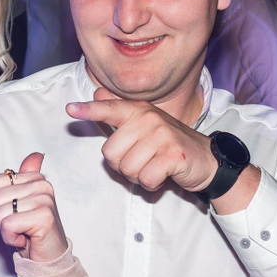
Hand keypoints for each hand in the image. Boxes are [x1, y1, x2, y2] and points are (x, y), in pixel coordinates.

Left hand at [0, 153, 67, 262]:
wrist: (49, 257)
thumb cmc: (32, 231)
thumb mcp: (23, 202)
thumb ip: (24, 177)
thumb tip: (36, 155)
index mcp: (35, 178)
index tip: (14, 213)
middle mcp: (42, 185)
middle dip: (0, 219)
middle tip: (19, 225)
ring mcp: (44, 200)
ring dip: (6, 230)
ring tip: (22, 232)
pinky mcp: (43, 217)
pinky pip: (7, 225)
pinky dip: (10, 238)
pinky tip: (24, 239)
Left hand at [66, 86, 219, 194]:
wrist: (206, 160)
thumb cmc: (169, 145)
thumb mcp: (145, 125)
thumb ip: (120, 112)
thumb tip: (97, 92)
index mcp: (139, 111)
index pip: (110, 109)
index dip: (89, 110)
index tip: (70, 109)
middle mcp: (149, 119)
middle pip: (111, 153)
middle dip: (122, 166)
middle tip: (142, 161)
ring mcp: (162, 136)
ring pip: (127, 169)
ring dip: (138, 177)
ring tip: (153, 167)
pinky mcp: (172, 155)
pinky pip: (145, 178)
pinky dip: (152, 184)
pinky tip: (163, 175)